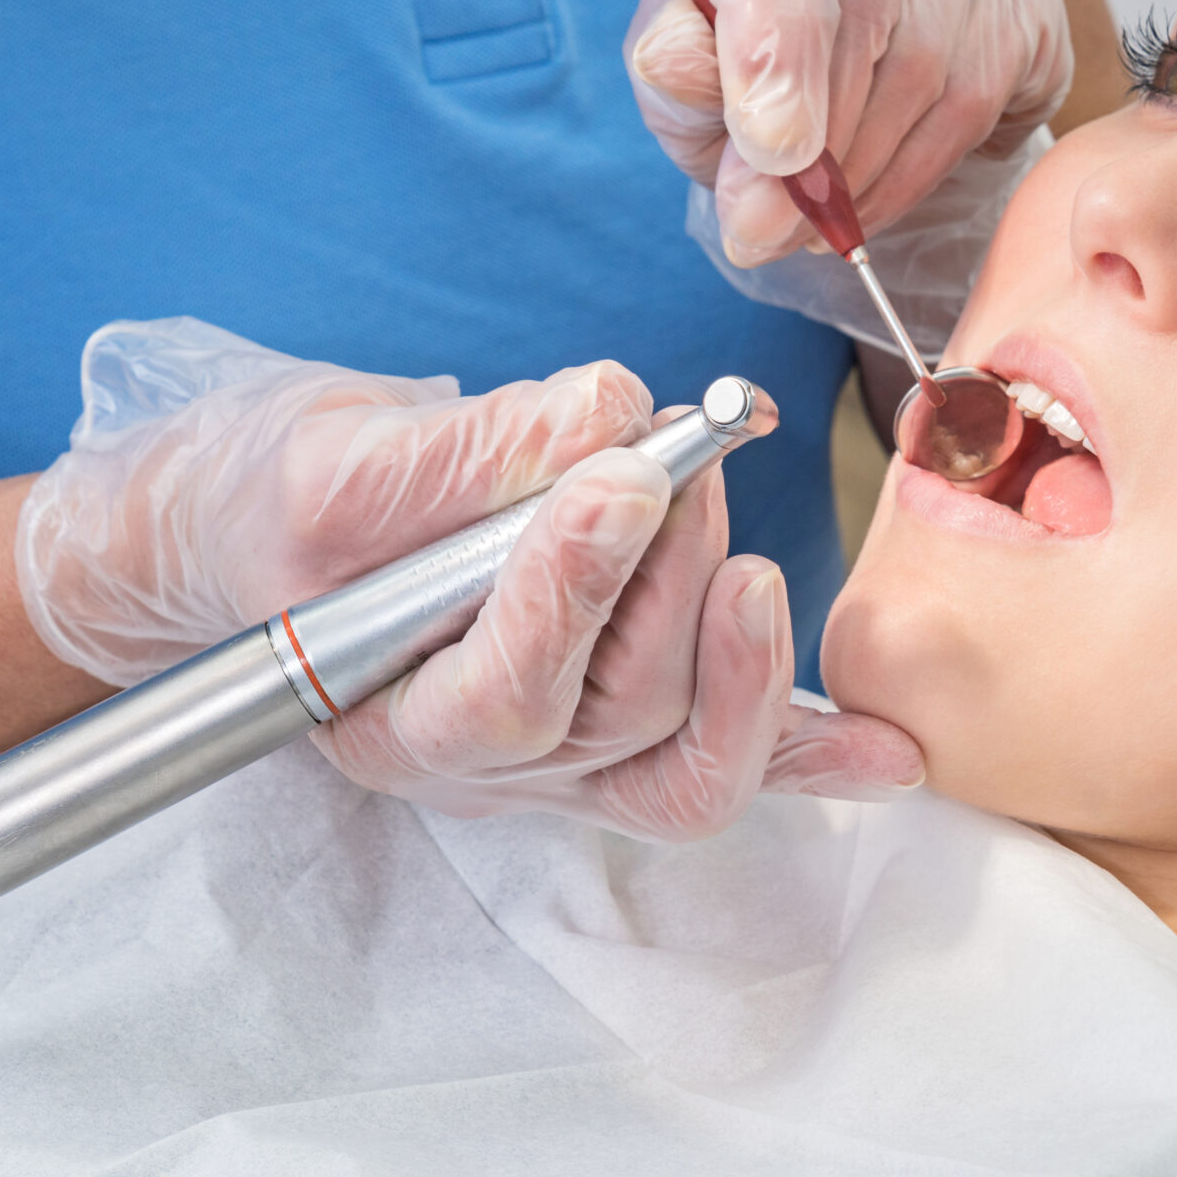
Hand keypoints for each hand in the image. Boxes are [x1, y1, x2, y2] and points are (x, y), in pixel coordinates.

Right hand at [312, 431, 923, 835]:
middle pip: (618, 716)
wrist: (283, 532)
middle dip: (668, 581)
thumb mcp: (329, 457)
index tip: (625, 479)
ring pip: (688, 747)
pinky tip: (893, 754)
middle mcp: (494, 765)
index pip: (504, 695)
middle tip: (679, 463)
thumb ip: (461, 452)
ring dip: (740, 643)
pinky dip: (817, 756)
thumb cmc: (286, 502)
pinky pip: (736, 762)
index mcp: (392, 716)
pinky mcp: (634, 727)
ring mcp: (573, 758)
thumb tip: (607, 411)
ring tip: (738, 541)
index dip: (575, 591)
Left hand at [625, 0, 1072, 264]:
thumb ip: (671, 65)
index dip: (776, 39)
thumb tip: (675, 65)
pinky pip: (980, 104)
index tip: (770, 149)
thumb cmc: (739, 36)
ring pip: (928, 64)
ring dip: (863, 172)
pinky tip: (868, 200)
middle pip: (865, 0)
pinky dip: (914, 175)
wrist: (848, 26)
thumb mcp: (678, 49)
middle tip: (768, 229)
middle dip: (818, 140)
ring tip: (809, 223)